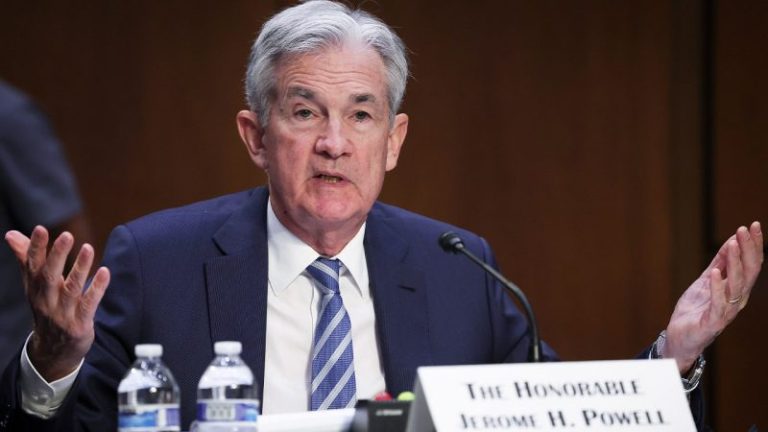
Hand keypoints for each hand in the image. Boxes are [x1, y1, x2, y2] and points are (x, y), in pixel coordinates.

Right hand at [5, 226, 109, 380]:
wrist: (53, 351)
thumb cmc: (47, 309)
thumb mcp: (34, 286)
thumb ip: (27, 259)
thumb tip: (12, 235)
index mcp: (35, 289)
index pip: (33, 266)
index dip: (36, 247)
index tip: (40, 228)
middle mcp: (46, 300)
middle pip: (49, 276)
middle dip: (57, 256)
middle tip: (67, 235)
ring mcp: (63, 313)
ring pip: (71, 289)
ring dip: (80, 268)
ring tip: (88, 248)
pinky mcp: (79, 324)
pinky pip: (89, 305)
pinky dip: (96, 288)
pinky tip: (105, 272)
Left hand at [662, 222, 762, 372]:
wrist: (680, 337)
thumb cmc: (696, 310)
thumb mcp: (706, 281)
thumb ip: (719, 264)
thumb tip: (731, 241)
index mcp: (738, 290)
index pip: (752, 264)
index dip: (753, 245)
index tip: (752, 225)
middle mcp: (737, 300)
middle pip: (749, 272)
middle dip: (748, 249)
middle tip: (744, 229)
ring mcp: (727, 311)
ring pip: (737, 285)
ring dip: (735, 263)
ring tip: (732, 243)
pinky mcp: (713, 322)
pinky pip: (718, 303)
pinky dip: (717, 287)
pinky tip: (714, 272)